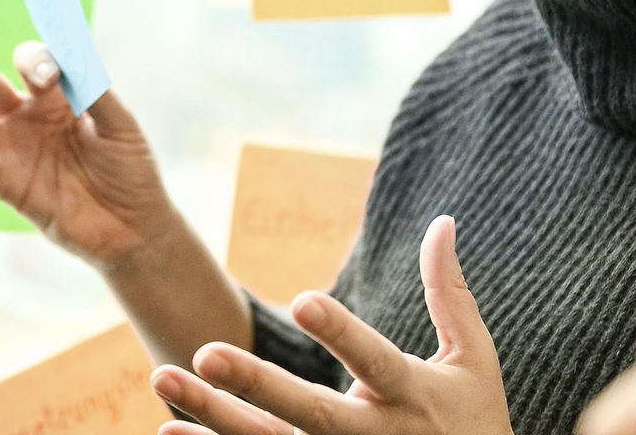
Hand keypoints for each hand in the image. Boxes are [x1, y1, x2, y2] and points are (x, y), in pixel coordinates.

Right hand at [0, 30, 176, 271]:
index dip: (35, 62)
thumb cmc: (131, 170)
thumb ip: (93, 92)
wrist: (135, 228)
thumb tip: (63, 59)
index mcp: (57, 98)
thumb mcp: (121, 125)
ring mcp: (14, 152)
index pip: (34, 66)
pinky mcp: (8, 187)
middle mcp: (28, 119)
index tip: (42, 74)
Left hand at [150, 217, 511, 434]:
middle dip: (256, 384)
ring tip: (162, 376)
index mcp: (411, 396)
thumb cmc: (474, 421)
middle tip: (205, 352)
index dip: (340, 333)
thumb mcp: (473, 361)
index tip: (304, 299)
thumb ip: (450, 295)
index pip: (373, 361)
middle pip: (309, 413)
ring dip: (213, 417)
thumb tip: (443, 221)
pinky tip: (168, 432)